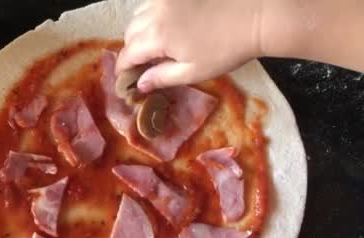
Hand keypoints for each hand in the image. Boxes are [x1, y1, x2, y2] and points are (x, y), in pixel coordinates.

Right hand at [116, 0, 262, 90]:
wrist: (257, 16)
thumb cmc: (227, 49)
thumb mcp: (194, 71)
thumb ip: (162, 77)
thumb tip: (140, 84)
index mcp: (158, 36)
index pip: (128, 54)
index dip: (123, 69)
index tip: (124, 79)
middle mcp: (156, 13)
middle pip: (130, 32)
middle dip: (132, 49)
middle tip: (144, 63)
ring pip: (138, 15)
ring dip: (140, 30)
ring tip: (156, 43)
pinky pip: (153, 2)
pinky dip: (152, 15)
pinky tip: (167, 24)